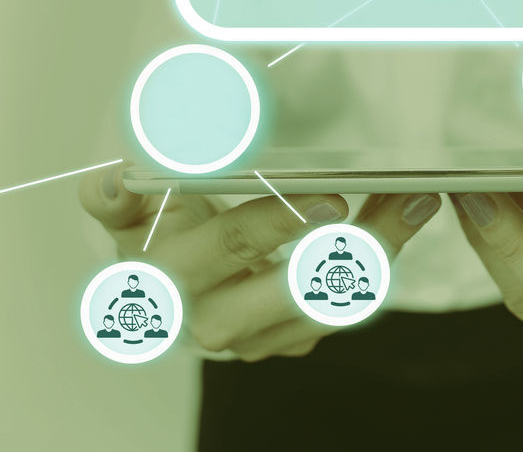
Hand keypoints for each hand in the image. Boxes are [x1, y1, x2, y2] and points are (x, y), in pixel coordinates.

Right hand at [79, 164, 440, 360]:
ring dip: (378, 251)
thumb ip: (114, 197)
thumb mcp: (128, 211)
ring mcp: (257, 338)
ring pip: (329, 304)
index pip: (231, 249)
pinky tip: (405, 214)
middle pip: (292, 287)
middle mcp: (212, 321)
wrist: (162, 286)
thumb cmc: (154, 230)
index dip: (280, 224)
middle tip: (396, 200)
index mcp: (169, 283)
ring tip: (413, 200)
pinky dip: (379, 261)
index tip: (330, 195)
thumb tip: (108, 182)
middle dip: (345, 244)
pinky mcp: (289, 340)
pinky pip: (342, 306)